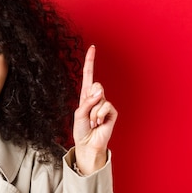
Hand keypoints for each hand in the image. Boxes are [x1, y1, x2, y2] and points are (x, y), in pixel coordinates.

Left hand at [73, 45, 117, 174]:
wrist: (88, 144)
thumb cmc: (81, 130)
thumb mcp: (79, 114)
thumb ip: (88, 101)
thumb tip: (100, 91)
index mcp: (86, 95)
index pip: (89, 75)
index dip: (90, 62)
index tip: (93, 48)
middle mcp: (96, 97)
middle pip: (96, 85)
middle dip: (90, 100)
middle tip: (88, 114)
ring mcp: (105, 104)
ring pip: (99, 99)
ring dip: (93, 113)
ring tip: (93, 123)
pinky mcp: (112, 112)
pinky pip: (105, 106)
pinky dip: (99, 116)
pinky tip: (99, 124)